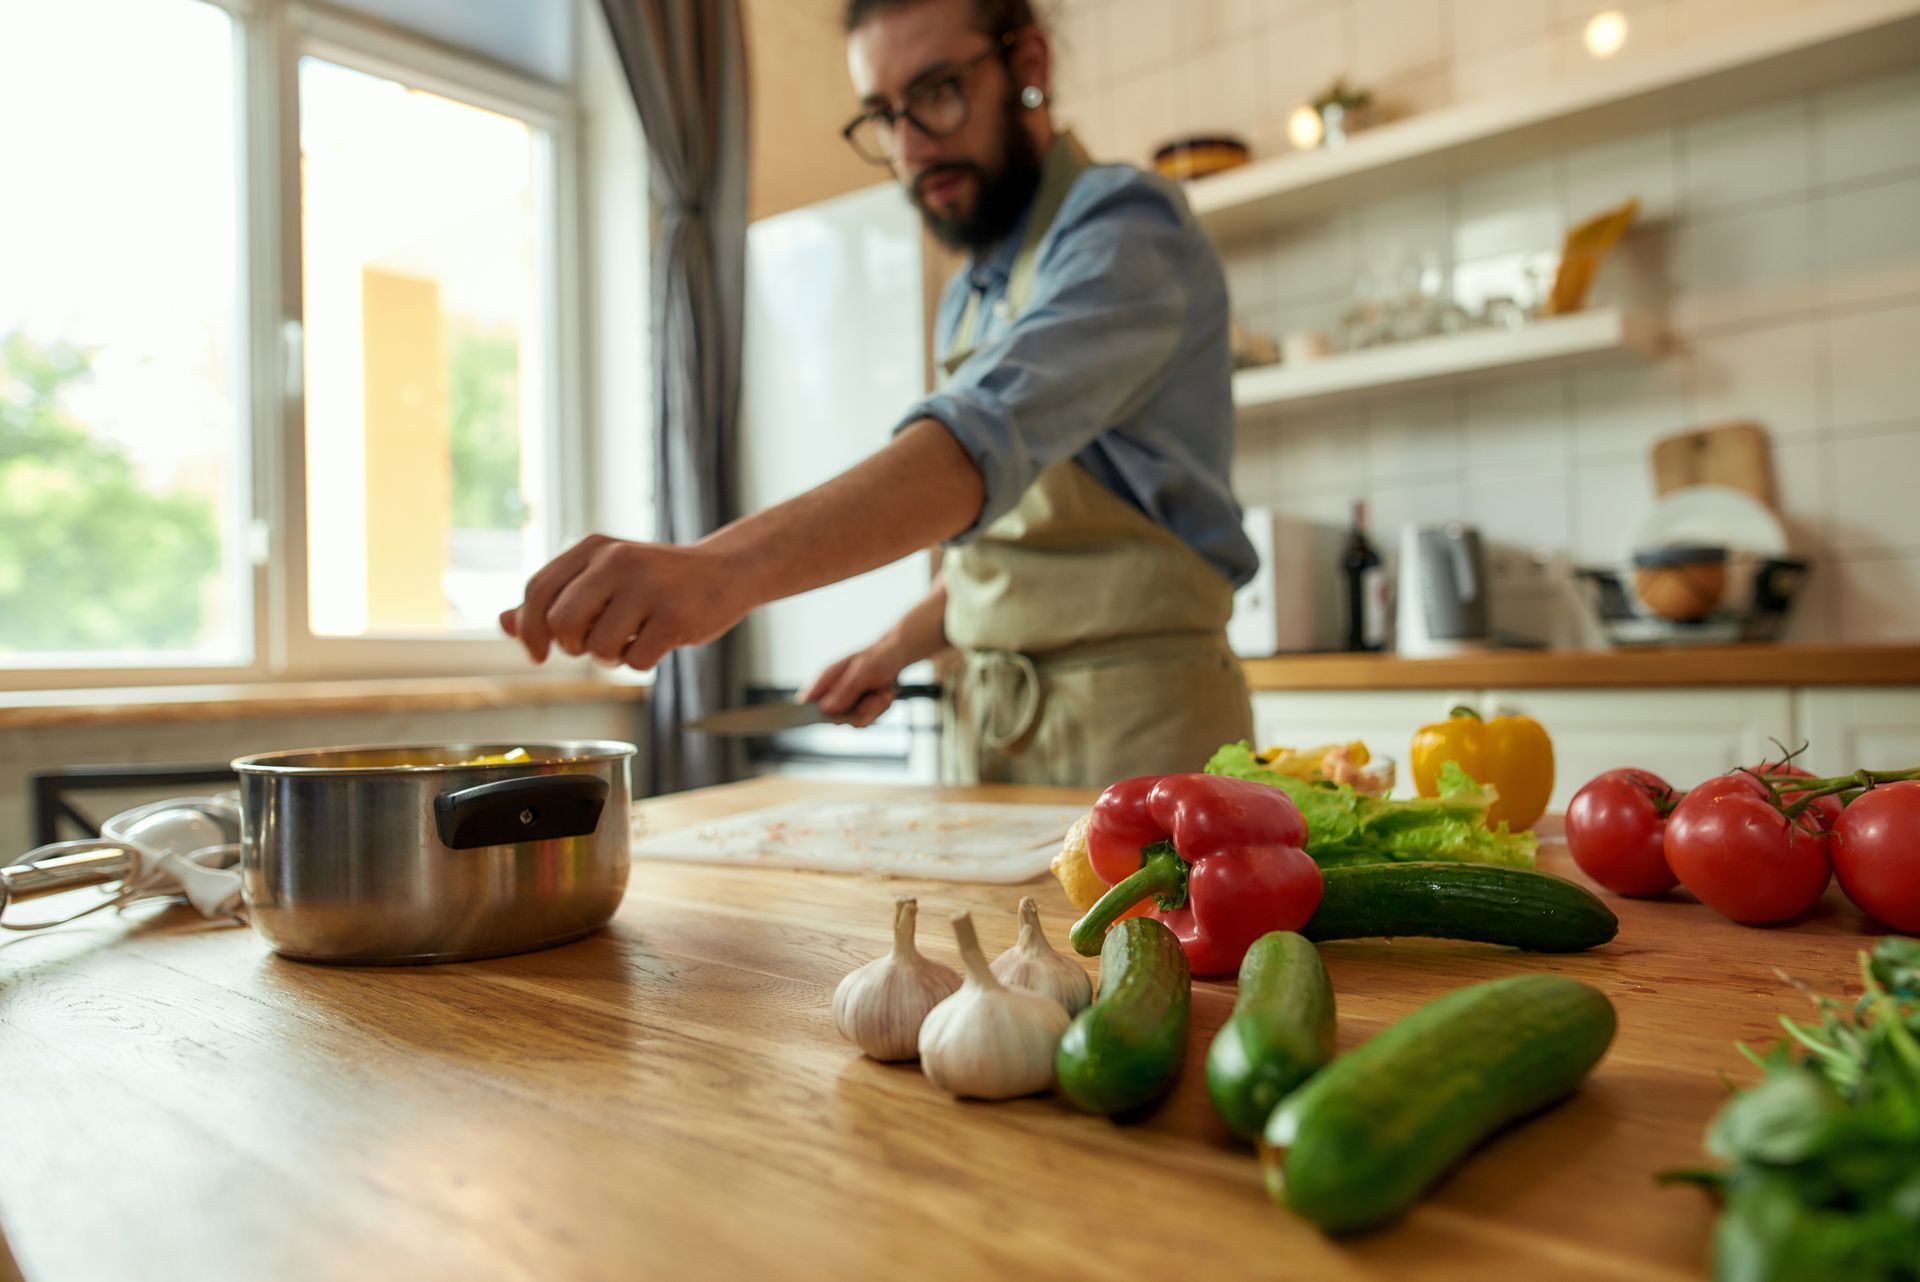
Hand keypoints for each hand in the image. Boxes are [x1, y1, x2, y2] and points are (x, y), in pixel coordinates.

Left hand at [499, 535, 749, 670]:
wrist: (726, 571)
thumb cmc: (657, 581)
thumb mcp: (602, 579)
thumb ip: (554, 599)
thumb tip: (504, 622)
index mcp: (594, 547)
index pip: (537, 590)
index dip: (529, 630)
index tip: (537, 653)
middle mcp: (618, 561)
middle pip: (561, 622)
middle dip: (572, 646)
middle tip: (593, 644)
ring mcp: (648, 588)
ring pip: (598, 648)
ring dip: (609, 658)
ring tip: (630, 640)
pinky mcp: (675, 616)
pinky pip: (635, 661)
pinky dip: (640, 662)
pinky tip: (656, 642)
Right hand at [803, 644, 905, 727]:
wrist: (895, 658)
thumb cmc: (876, 659)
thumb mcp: (862, 672)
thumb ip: (845, 690)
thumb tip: (825, 709)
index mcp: (827, 679)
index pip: (807, 699)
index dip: (805, 711)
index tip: (817, 716)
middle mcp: (834, 695)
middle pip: (836, 718)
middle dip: (860, 710)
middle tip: (876, 696)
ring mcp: (846, 705)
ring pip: (856, 722)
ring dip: (875, 708)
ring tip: (883, 692)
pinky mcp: (859, 712)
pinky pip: (869, 720)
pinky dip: (881, 709)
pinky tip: (884, 695)